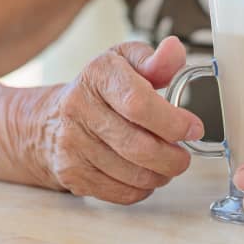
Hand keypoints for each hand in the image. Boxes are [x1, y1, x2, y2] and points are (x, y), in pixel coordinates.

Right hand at [14, 36, 203, 203]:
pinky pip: (122, 192)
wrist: (50, 120)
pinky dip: (143, 188)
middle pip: (139, 146)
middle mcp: (79, 108)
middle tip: (184, 155)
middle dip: (173, 156)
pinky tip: (145, 174)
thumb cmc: (99, 89)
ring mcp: (72, 144)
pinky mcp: (72, 174)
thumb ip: (156, 59)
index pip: (138, 103)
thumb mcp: (126, 62)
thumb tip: (174, 51)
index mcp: (98, 75)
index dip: (172, 121)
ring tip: (166, 163)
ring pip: (133, 174)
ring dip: (161, 174)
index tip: (193, 128)